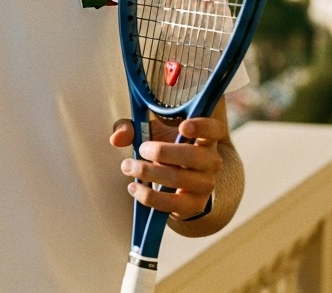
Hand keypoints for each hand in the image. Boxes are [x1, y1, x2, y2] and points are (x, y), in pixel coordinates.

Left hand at [108, 116, 224, 219]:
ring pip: (181, 179)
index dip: (202, 126)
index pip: (215, 129)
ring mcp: (205, 184)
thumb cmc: (162, 149)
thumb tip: (117, 137)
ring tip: (128, 167)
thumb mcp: (147, 133)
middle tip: (140, 149)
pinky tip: (133, 187)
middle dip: (163, 152)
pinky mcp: (193, 205)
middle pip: (194, 155)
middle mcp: (211, 161)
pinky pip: (173, 204)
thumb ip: (130, 129)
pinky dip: (150, 196)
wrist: (173, 181)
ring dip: (150, 173)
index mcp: (205, 138)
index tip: (182, 127)